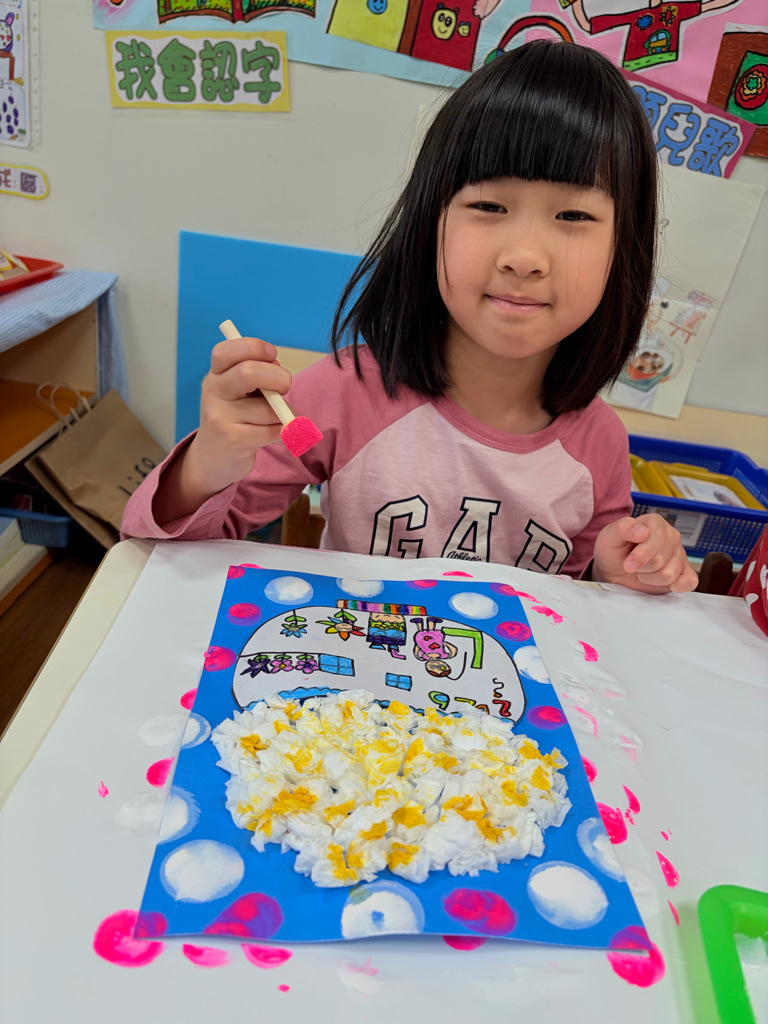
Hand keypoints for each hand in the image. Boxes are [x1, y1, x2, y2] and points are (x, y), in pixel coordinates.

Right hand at [154, 335, 290, 523]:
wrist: (212, 459)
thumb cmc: (235, 418)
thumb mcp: (237, 392)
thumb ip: (256, 377)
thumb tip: (279, 372)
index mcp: (215, 374)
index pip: (226, 351)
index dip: (254, 347)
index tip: (272, 355)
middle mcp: (213, 392)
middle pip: (249, 373)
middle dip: (279, 378)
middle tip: (284, 388)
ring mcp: (220, 417)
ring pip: (268, 409)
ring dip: (284, 413)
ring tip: (277, 419)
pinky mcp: (233, 441)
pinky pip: (272, 431)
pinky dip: (283, 431)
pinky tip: (275, 434)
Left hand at [592, 514, 697, 593]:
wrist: (614, 569)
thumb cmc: (613, 550)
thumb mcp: (609, 536)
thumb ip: (622, 528)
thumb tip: (643, 532)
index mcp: (655, 523)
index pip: (658, 538)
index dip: (641, 555)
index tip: (628, 564)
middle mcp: (672, 536)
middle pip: (660, 560)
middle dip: (641, 568)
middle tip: (632, 566)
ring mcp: (680, 554)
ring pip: (669, 574)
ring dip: (650, 578)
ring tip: (642, 571)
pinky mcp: (684, 572)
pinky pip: (690, 581)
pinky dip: (676, 586)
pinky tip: (661, 582)